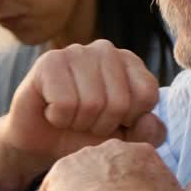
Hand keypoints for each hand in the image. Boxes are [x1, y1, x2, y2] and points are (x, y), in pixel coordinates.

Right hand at [0, 40, 164, 190]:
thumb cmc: (86, 134)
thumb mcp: (124, 140)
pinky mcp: (49, 61)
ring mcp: (76, 51)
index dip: (129, 121)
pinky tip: (52, 111)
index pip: (147, 95)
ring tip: (70, 117)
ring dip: (78, 123)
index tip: (112, 121)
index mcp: (130, 62)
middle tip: (86, 122)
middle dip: (101, 126)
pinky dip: (58, 118)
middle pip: (119, 103)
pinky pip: (65, 104)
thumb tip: (149, 120)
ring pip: (92, 104)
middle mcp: (106, 50)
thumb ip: (149, 133)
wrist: (41, 140)